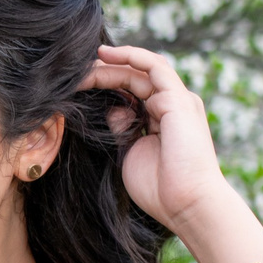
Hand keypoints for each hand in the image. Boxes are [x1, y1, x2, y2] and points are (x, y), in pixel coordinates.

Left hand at [77, 43, 223, 230]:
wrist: (187, 206)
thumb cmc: (161, 190)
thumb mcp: (131, 153)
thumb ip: (123, 128)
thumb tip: (113, 108)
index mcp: (165, 119)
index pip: (135, 90)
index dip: (108, 83)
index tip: (79, 83)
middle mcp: (174, 105)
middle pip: (136, 77)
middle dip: (105, 72)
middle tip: (75, 73)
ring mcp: (179, 101)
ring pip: (143, 69)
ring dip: (113, 64)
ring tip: (85, 65)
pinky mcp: (179, 100)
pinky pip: (154, 67)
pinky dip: (131, 56)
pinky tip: (106, 57)